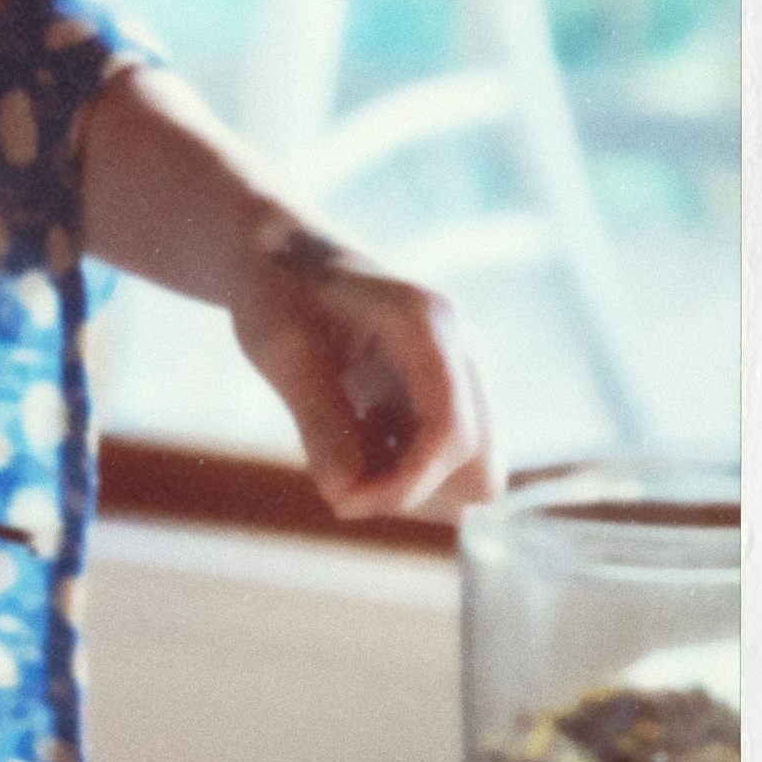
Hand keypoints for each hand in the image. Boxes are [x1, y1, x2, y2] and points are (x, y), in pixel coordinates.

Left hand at [77, 64, 500, 524]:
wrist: (289, 260)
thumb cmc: (279, 293)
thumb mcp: (281, 351)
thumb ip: (317, 421)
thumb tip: (346, 496)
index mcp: (429, 325)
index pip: (450, 433)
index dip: (405, 486)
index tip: (343, 502)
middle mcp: (467, 350)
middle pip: (481, 468)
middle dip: (413, 494)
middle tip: (343, 483)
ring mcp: (469, 376)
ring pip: (473, 476)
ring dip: (409, 488)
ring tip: (347, 452)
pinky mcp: (456, 397)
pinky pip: (451, 467)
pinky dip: (405, 475)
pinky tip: (360, 440)